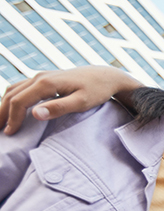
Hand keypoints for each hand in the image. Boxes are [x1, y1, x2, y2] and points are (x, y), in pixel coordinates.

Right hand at [0, 67, 141, 134]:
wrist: (106, 76)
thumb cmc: (97, 91)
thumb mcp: (81, 102)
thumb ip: (58, 108)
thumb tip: (35, 114)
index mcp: (46, 83)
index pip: (19, 102)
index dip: (12, 119)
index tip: (10, 135)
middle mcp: (39, 77)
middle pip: (11, 94)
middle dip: (2, 113)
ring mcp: (41, 75)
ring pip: (14, 89)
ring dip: (4, 105)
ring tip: (1, 122)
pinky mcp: (45, 78)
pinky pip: (21, 87)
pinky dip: (12, 98)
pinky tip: (12, 109)